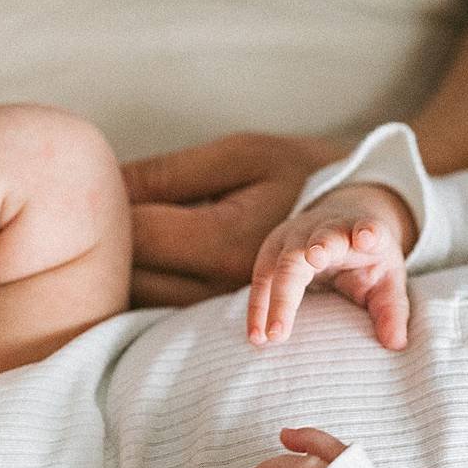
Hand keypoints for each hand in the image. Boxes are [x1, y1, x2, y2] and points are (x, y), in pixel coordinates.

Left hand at [123, 132, 346, 306]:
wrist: (364, 211)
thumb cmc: (299, 172)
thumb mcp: (241, 154)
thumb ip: (171, 172)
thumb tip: (104, 181)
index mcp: (225, 240)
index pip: (137, 235)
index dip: (111, 209)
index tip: (106, 187)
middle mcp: (224, 285)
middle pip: (134, 275)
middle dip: (116, 242)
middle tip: (112, 206)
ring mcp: (226, 306)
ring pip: (146, 296)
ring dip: (132, 265)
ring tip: (135, 231)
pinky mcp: (230, 313)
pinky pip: (166, 306)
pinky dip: (149, 283)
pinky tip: (150, 265)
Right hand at [247, 184, 413, 348]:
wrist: (344, 222)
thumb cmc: (368, 258)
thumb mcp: (388, 280)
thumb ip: (392, 310)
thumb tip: (396, 344)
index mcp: (364, 231)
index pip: (368, 227)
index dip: (367, 231)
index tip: (367, 238)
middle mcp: (327, 227)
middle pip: (318, 241)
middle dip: (311, 259)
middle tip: (313, 273)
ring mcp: (296, 235)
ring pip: (282, 261)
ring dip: (274, 298)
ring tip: (269, 335)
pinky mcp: (274, 247)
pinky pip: (262, 276)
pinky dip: (258, 306)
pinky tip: (256, 334)